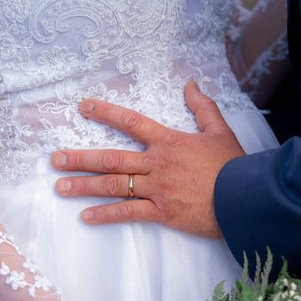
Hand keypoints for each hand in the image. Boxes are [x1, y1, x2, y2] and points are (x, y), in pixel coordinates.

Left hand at [51, 82, 245, 238]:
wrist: (245, 197)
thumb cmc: (233, 165)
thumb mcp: (220, 130)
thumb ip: (202, 107)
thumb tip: (191, 83)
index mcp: (168, 141)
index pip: (130, 122)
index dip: (105, 112)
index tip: (83, 106)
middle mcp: (156, 163)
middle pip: (111, 158)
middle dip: (80, 158)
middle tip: (55, 160)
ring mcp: (157, 188)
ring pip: (113, 185)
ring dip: (84, 186)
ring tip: (60, 187)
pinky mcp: (162, 212)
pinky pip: (128, 212)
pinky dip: (106, 215)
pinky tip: (86, 217)